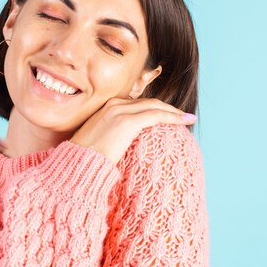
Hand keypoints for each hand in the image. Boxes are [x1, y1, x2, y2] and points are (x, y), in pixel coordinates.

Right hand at [70, 97, 196, 164]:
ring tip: (188, 118)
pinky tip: (184, 121)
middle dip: (167, 108)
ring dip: (174, 112)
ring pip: (155, 106)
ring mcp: (120, 112)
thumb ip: (110, 135)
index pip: (136, 103)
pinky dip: (173, 117)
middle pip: (148, 102)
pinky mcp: (128, 122)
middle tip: (182, 115)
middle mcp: (114, 105)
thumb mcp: (96, 141)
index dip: (153, 108)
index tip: (165, 115)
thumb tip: (119, 145)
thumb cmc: (85, 159)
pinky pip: (157, 115)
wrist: (78, 164)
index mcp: (106, 107)